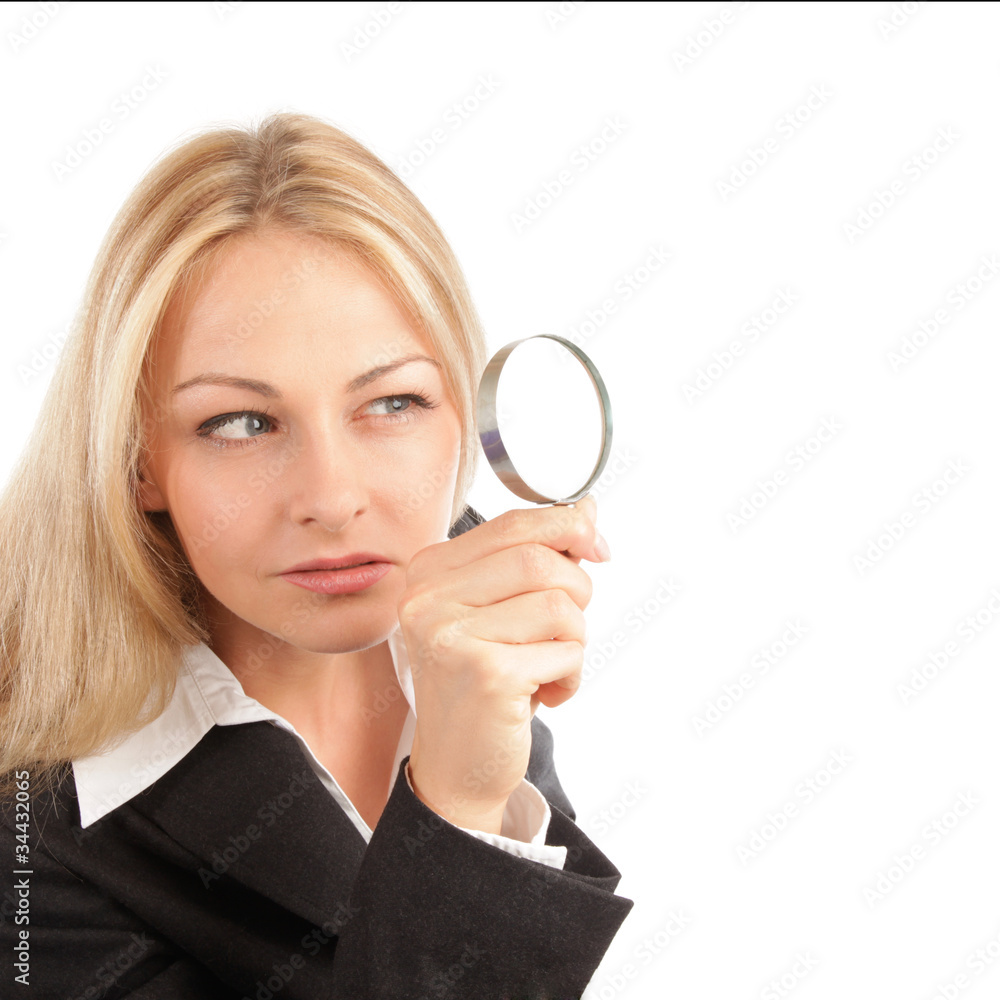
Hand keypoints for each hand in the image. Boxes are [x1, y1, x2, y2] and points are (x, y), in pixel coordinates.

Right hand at [398, 494, 608, 834]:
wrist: (457, 764)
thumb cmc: (481, 681)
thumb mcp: (499, 609)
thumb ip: (536, 555)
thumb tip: (588, 509)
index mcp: (429, 572)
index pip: (513, 525)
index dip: (568, 527)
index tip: (597, 546)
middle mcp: (428, 599)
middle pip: (540, 559)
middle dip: (576, 591)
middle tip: (565, 628)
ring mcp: (451, 636)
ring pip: (560, 605)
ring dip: (574, 640)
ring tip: (548, 666)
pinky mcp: (485, 674)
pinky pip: (566, 651)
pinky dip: (571, 675)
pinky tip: (544, 694)